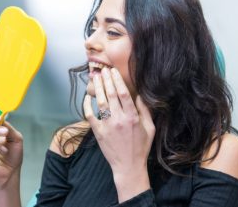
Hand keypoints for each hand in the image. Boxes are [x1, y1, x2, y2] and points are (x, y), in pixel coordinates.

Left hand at [83, 68, 154, 201]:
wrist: (128, 166)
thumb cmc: (141, 147)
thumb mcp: (150, 128)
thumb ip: (145, 111)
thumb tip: (140, 95)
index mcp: (133, 117)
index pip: (123, 94)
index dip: (117, 80)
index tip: (113, 71)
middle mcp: (119, 119)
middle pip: (111, 95)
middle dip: (106, 80)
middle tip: (103, 70)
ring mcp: (107, 126)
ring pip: (100, 102)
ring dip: (98, 88)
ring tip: (96, 78)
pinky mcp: (98, 132)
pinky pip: (90, 116)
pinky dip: (87, 105)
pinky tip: (87, 97)